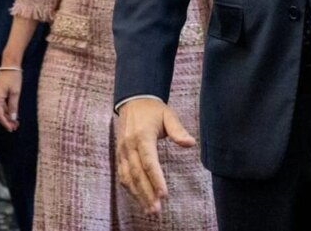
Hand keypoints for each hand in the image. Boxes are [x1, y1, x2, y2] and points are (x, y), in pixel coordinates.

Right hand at [0, 69, 22, 131]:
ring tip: (16, 123)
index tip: (11, 129)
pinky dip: (7, 110)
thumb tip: (13, 118)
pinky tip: (13, 115)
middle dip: (6, 121)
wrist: (10, 65)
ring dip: (7, 117)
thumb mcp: (15, 92)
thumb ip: (13, 106)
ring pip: (0, 110)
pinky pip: (2, 105)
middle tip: (15, 127)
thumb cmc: (13, 77)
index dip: (5, 123)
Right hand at [116, 98, 195, 214]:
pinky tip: (139, 199)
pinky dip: (130, 189)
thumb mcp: (168, 115)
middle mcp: (129, 146)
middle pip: (137, 174)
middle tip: (156, 209)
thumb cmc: (153, 110)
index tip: (163, 193)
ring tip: (150, 209)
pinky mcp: (119, 155)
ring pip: (128, 178)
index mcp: (142, 136)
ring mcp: (122, 152)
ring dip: (138, 195)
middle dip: (147, 193)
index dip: (156, 179)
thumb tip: (191, 143)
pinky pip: (123, 175)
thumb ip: (178, 130)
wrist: (133, 101)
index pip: (149, 162)